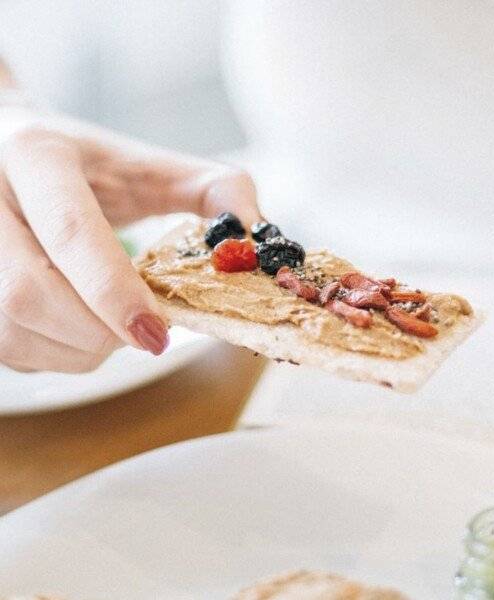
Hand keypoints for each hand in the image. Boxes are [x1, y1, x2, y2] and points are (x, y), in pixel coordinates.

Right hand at [0, 103, 259, 372]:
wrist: (4, 148)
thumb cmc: (89, 164)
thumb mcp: (149, 164)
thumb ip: (213, 191)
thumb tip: (259, 232)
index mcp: (36, 155)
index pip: (71, 233)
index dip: (115, 292)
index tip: (159, 334)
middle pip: (28, 293)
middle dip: (98, 332)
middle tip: (148, 334)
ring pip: (11, 329)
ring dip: (78, 350)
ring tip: (115, 327)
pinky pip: (5, 347)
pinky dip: (54, 354)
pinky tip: (80, 328)